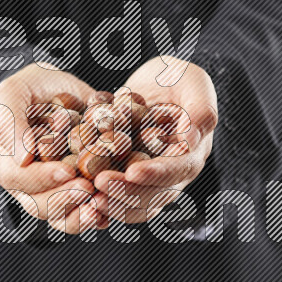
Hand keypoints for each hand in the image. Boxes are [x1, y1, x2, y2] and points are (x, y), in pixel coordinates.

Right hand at [0, 64, 105, 233]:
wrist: (63, 90)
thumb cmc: (33, 86)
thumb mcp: (14, 91)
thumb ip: (11, 120)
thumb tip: (22, 158)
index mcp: (5, 161)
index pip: (18, 178)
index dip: (41, 178)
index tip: (67, 170)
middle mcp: (24, 183)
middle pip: (38, 205)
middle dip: (64, 200)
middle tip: (89, 189)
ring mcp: (49, 192)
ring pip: (59, 217)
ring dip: (80, 217)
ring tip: (100, 207)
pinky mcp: (73, 194)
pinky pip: (81, 215)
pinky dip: (95, 217)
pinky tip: (110, 212)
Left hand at [92, 57, 217, 222]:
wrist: (155, 83)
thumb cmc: (177, 77)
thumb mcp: (193, 81)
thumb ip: (201, 109)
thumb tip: (191, 140)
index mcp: (193, 151)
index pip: (178, 169)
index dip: (156, 173)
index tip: (133, 172)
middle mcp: (174, 173)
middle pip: (155, 194)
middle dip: (127, 192)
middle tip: (99, 185)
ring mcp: (151, 180)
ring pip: (136, 205)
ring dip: (112, 204)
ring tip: (88, 197)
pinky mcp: (128, 180)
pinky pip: (117, 199)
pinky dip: (101, 200)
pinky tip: (80, 197)